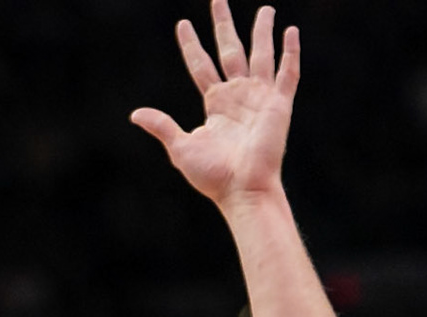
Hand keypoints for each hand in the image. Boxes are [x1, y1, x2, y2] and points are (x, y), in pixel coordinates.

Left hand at [131, 3, 299, 211]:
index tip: (183, 24)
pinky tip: (291, 31)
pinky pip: (287, 73)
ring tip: (266, 8)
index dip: (191, 45)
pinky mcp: (279, 105)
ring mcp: (260, 98)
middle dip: (223, 24)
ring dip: (263, 31)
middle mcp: (238, 96)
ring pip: (261, 54)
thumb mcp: (181, 147)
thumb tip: (135, 114)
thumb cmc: (213, 175)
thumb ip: (162, 126)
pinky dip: (290, 53)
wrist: (243, 190)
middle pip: (230, 50)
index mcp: (216, 104)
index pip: (201, 65)